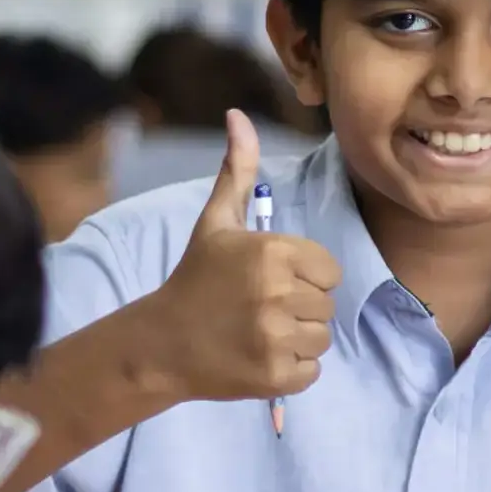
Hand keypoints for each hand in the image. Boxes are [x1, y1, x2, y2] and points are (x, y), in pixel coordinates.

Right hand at [140, 109, 340, 401]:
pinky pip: (313, 371)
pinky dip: (293, 369)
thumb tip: (238, 115)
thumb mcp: (216, 221)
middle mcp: (278, 294)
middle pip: (326, 305)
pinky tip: (260, 356)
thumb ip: (236, 170)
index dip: (305, 276)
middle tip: (260, 309)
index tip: (271, 281)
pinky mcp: (276, 377)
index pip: (329, 270)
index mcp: (274, 252)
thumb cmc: (195, 278)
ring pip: (322, 338)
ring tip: (260, 332)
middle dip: (300, 308)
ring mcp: (277, 339)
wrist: (161, 343)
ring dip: (298, 339)